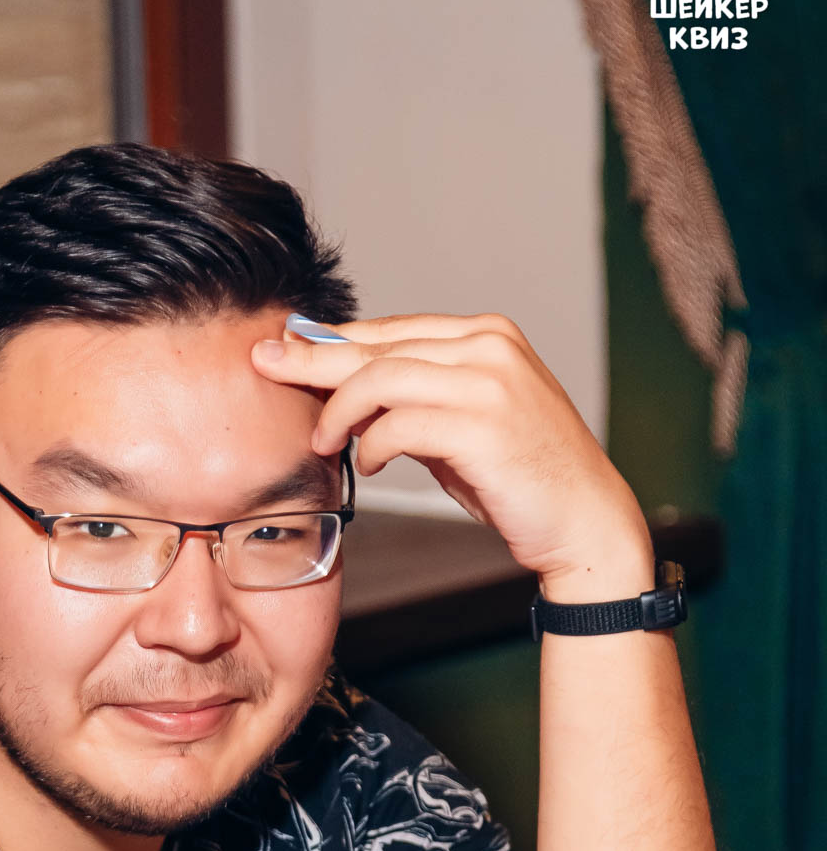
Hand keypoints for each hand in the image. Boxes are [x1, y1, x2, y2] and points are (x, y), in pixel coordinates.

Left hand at [253, 313, 653, 596]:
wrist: (585, 521)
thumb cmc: (522, 478)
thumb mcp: (464, 423)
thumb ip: (416, 399)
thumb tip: (346, 390)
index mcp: (487, 335)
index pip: (390, 329)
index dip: (332, 340)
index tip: (286, 348)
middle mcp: (489, 347)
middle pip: (377, 346)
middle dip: (313, 359)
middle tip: (266, 366)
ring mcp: (489, 382)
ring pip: (380, 379)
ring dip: (339, 412)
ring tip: (324, 442)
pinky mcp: (482, 425)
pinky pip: (398, 425)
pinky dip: (373, 445)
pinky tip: (371, 463)